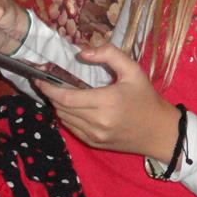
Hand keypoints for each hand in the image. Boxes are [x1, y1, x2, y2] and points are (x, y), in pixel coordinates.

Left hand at [36, 44, 180, 161]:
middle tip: (46, 81)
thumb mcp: (133, 70)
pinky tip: (71, 106)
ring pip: (64, 119)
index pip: (66, 97)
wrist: (158, 130)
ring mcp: (95, 136)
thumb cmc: (146, 97)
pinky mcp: (94, 143)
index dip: (49, 88)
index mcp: (107, 102)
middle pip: (61, 108)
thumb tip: (82, 53)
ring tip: (58, 92)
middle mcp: (98, 122)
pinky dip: (67, 116)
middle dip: (51, 94)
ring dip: (58, 105)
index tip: (38, 77)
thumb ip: (109, 54)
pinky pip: (72, 129)